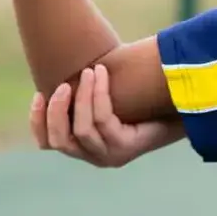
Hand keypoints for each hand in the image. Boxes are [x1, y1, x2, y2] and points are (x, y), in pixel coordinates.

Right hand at [31, 64, 185, 168]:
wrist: (179, 108)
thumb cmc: (140, 97)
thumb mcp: (106, 94)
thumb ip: (83, 89)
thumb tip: (58, 60)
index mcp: (83, 146)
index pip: (47, 142)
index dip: (37, 120)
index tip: (39, 93)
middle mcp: (93, 156)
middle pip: (59, 140)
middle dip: (56, 110)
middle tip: (64, 83)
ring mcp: (109, 156)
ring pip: (82, 129)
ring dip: (82, 96)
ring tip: (90, 70)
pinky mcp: (124, 149)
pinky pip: (103, 120)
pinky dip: (98, 95)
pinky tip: (101, 74)